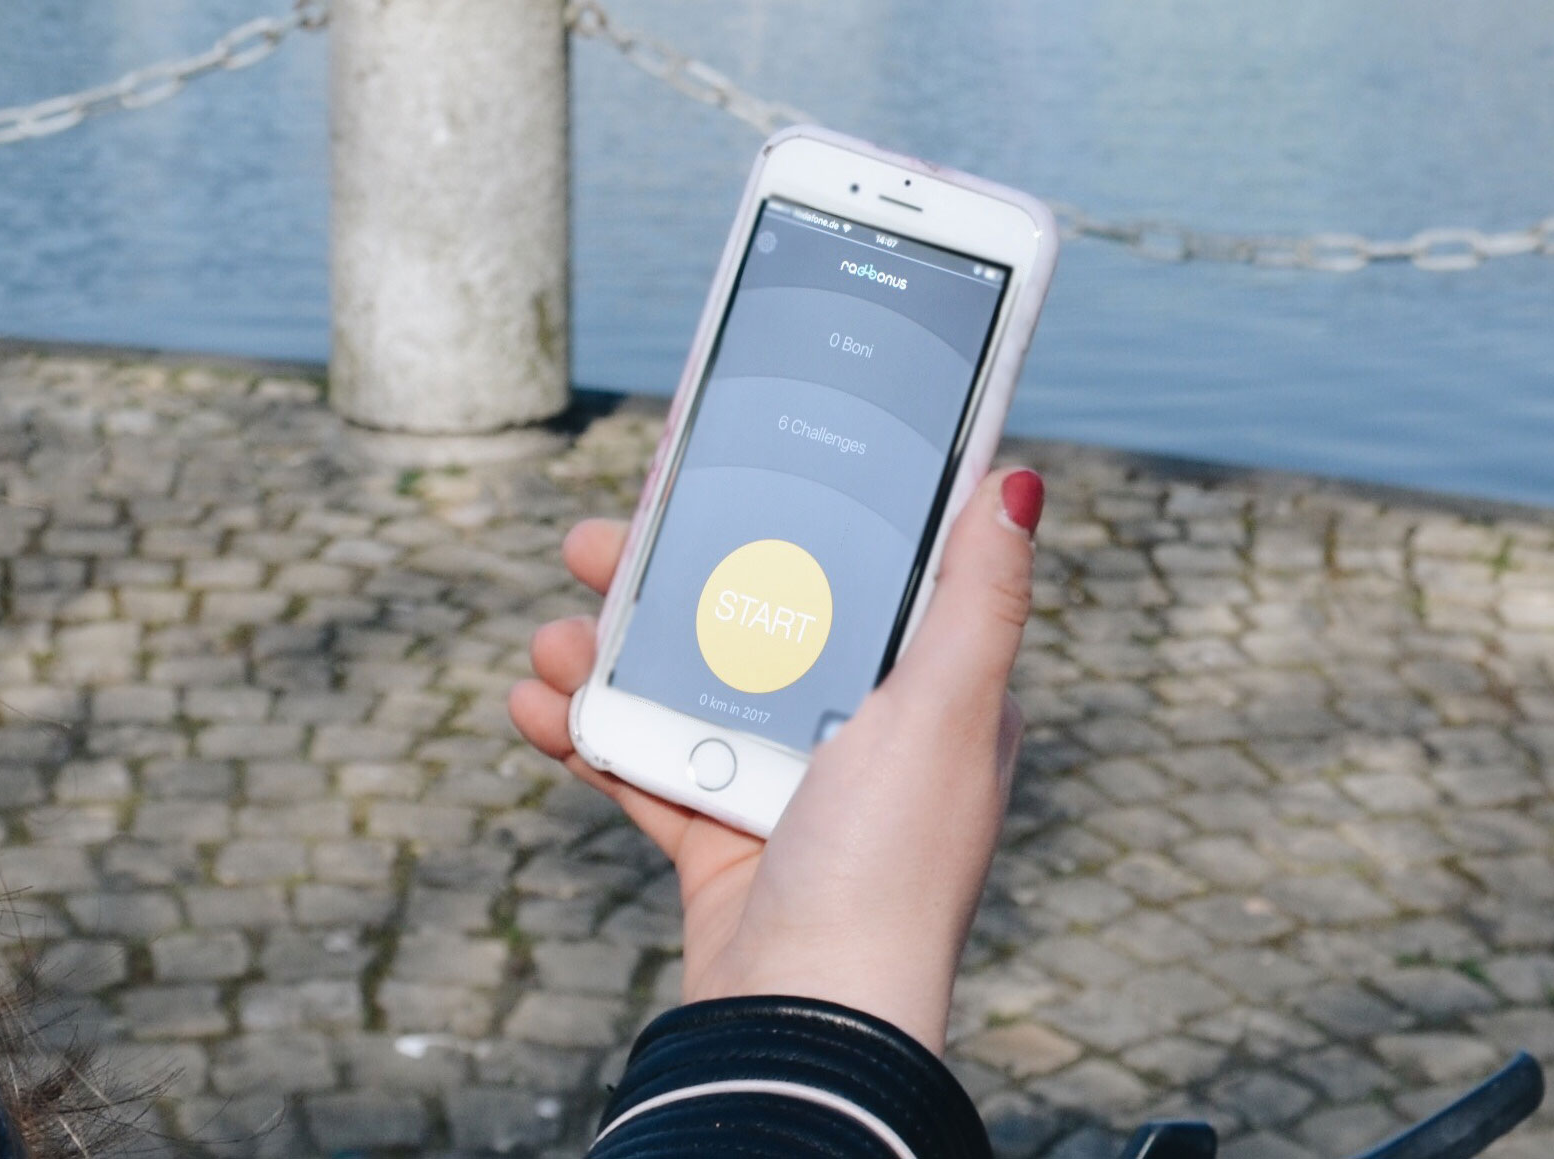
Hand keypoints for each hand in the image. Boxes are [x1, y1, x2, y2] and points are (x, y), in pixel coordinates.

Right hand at [505, 468, 1043, 1049]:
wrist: (806, 1021)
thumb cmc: (888, 871)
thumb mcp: (945, 714)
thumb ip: (976, 599)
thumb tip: (1017, 481)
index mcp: (929, 699)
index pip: (853, 574)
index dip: (783, 514)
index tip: (709, 467)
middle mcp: (862, 739)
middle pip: (751, 622)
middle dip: (665, 580)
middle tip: (593, 544)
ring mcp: (785, 790)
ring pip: (684, 687)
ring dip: (608, 657)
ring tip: (552, 643)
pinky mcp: (720, 840)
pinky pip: (646, 766)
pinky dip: (589, 735)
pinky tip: (536, 709)